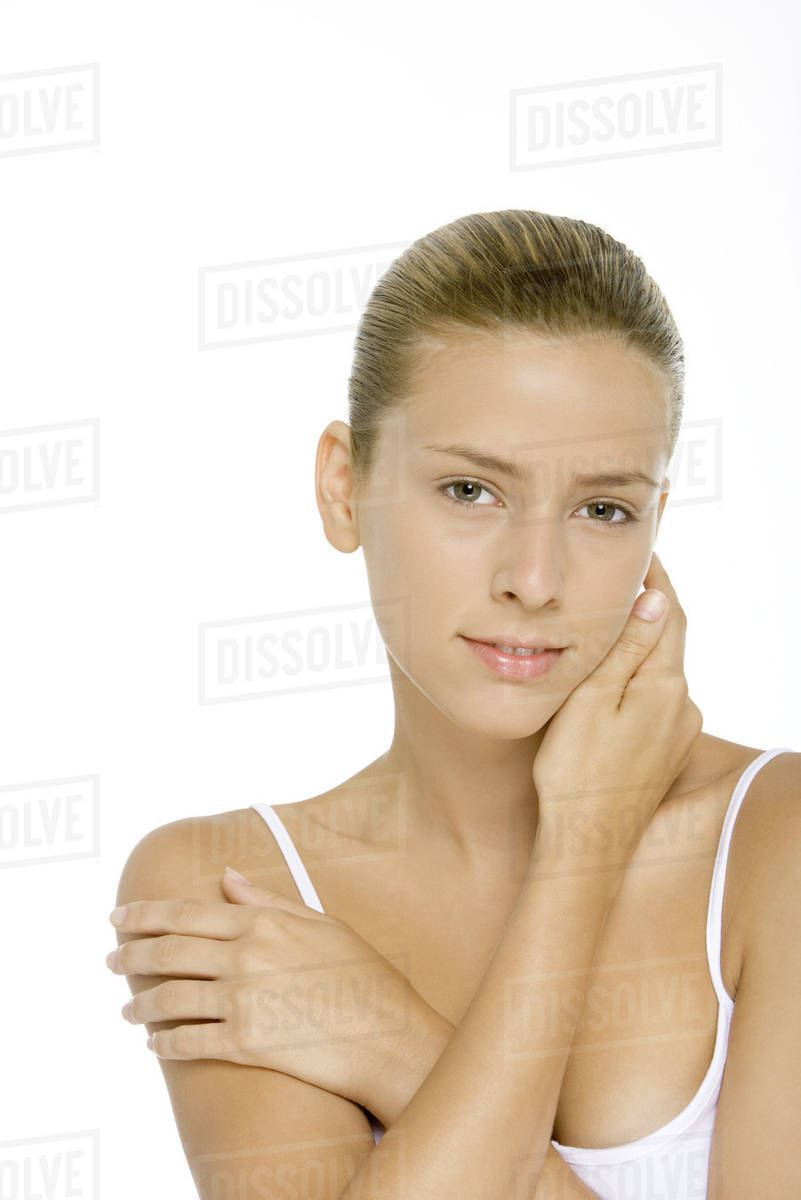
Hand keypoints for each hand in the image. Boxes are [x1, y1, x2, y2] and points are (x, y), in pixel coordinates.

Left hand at [107, 868, 418, 1119]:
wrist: (387, 1034)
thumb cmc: (360, 975)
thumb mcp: (320, 922)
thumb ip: (266, 900)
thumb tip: (226, 877)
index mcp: (261, 922)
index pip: (184, 913)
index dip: (143, 915)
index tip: (116, 917)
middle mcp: (245, 957)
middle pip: (168, 953)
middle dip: (130, 955)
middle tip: (110, 960)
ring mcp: (242, 1002)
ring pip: (169, 1001)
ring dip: (141, 1005)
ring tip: (128, 1009)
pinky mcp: (245, 1045)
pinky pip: (187, 1044)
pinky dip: (163, 1043)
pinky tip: (154, 1044)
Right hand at [531, 551, 702, 870]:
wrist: (586, 843)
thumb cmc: (577, 771)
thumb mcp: (593, 698)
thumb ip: (627, 648)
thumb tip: (655, 600)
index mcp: (666, 686)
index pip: (670, 614)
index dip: (657, 581)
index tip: (642, 554)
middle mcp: (683, 707)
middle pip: (668, 641)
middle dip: (646, 609)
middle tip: (615, 582)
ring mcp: (678, 732)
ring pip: (659, 672)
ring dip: (638, 647)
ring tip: (603, 627)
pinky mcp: (665, 752)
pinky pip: (655, 700)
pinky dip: (636, 680)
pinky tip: (608, 682)